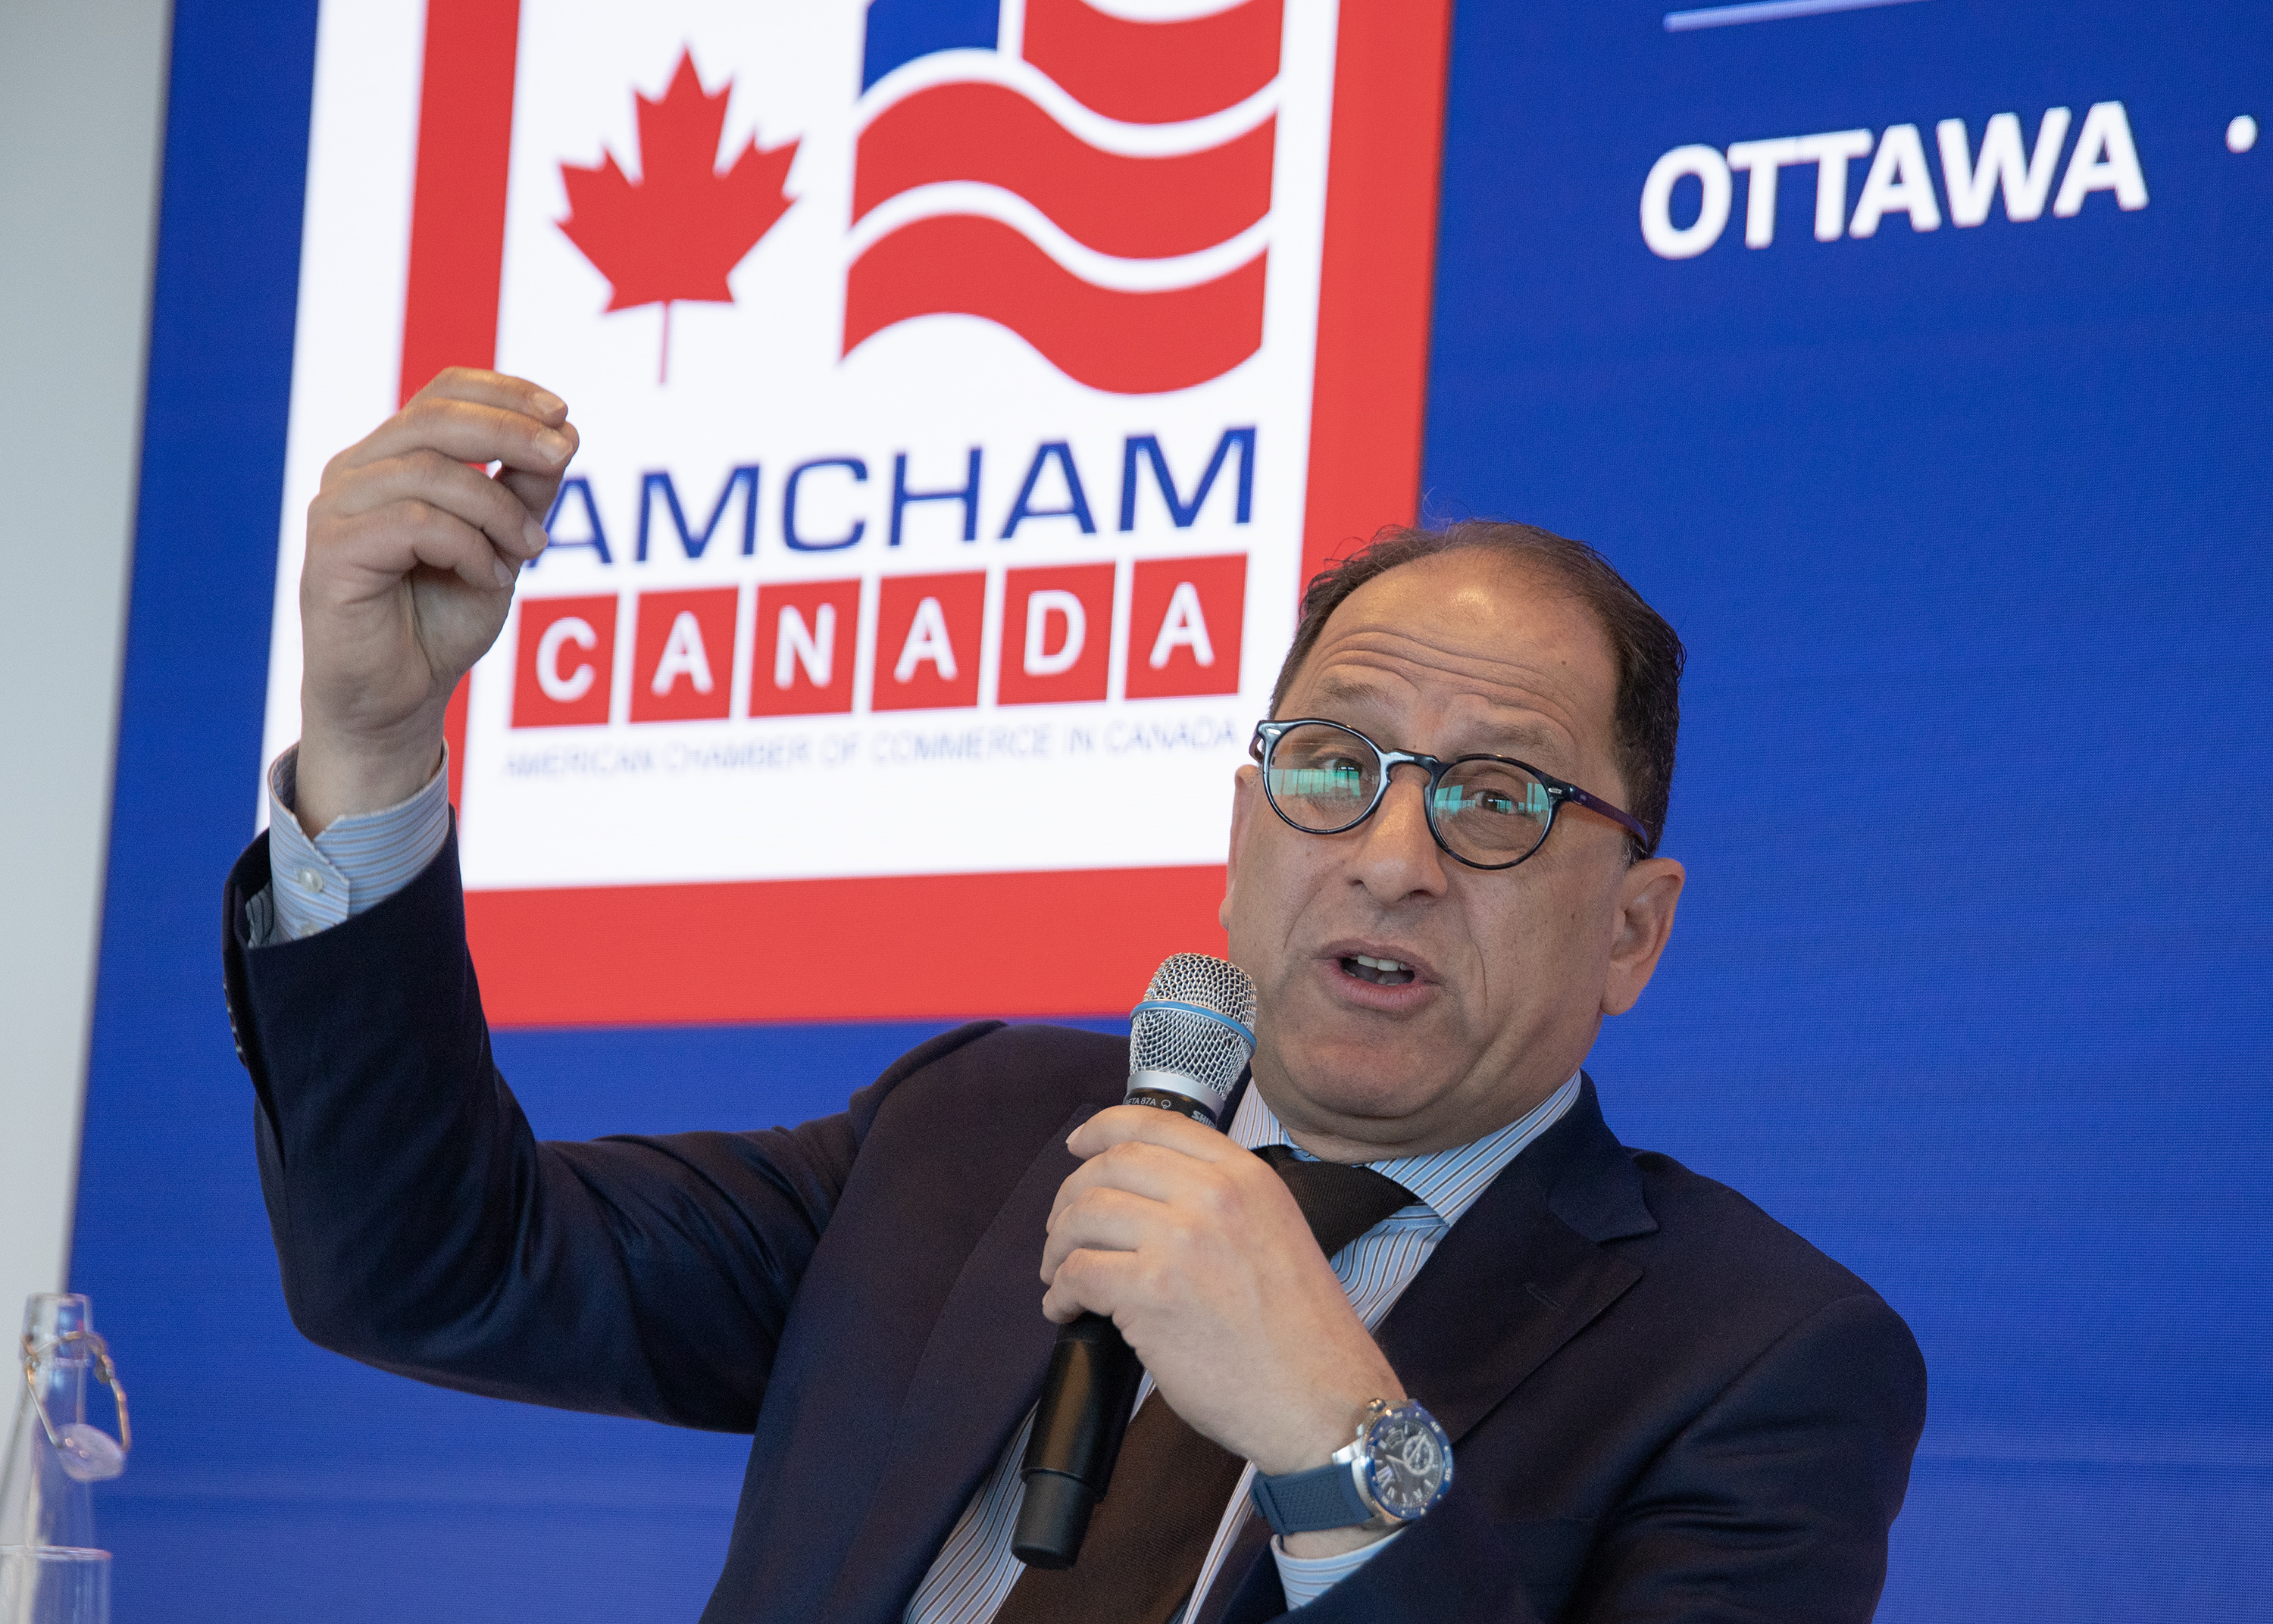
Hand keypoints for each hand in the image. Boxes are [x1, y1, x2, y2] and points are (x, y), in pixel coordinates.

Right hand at [294, 368, 577, 831]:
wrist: (398, 699)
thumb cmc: (442, 621)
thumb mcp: (503, 547)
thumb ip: (526, 493)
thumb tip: (566, 434)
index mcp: (392, 458)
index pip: (443, 394)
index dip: (505, 393)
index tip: (563, 415)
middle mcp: (356, 471)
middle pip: (436, 418)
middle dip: (512, 431)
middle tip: (563, 456)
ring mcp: (337, 508)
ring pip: (432, 472)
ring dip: (497, 508)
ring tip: (527, 550)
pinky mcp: (333, 550)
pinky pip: (416, 521)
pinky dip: (468, 545)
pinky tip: (488, 577)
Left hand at [1041, 1106, 1406, 1552]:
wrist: (1324, 1401)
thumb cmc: (1304, 1338)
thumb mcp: (1279, 1234)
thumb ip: (1225, 1204)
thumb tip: (1155, 1199)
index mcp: (1248, 1177)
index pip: (1155, 1124)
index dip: (1103, 1130)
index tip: (1079, 1144)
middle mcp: (1214, 1196)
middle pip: (1110, 1167)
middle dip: (1071, 1197)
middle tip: (1063, 1231)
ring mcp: (1181, 1241)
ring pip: (1084, 1216)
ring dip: (1059, 1247)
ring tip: (1060, 1275)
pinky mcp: (1152, 1293)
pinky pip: (1079, 1274)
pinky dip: (1060, 1292)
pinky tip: (1065, 1309)